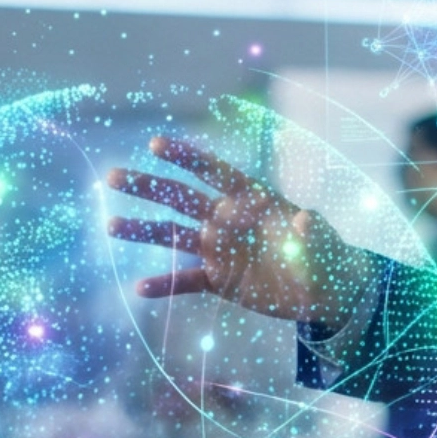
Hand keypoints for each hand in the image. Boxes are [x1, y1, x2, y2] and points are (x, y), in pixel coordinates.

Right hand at [108, 135, 379, 325]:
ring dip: (143, 230)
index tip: (155, 144)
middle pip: (182, 198)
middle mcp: (228, 219)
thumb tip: (304, 218)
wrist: (324, 292)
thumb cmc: (325, 257)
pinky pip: (186, 281)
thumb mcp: (323, 243)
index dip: (186, 158)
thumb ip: (311, 231)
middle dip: (149, 186)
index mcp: (250, 198)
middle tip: (114, 176)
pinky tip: (139, 288)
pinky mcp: (219, 280)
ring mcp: (220, 250)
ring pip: (174, 236)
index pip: (214, 172)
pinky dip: (165, 284)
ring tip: (111, 226)